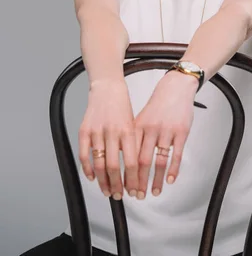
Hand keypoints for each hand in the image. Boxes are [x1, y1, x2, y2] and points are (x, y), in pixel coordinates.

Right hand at [78, 78, 138, 199]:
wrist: (107, 87)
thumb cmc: (122, 107)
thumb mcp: (133, 124)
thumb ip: (132, 146)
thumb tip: (133, 171)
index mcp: (128, 131)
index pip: (132, 163)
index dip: (133, 181)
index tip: (134, 192)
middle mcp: (112, 132)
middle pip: (115, 167)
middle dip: (117, 186)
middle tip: (118, 196)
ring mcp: (97, 131)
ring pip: (99, 164)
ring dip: (103, 181)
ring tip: (107, 191)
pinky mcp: (84, 130)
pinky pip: (84, 155)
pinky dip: (87, 169)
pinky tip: (92, 178)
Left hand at [134, 71, 197, 198]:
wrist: (176, 87)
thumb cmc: (158, 104)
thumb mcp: (142, 118)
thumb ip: (135, 137)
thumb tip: (127, 159)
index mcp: (138, 126)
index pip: (128, 155)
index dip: (126, 174)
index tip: (125, 187)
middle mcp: (151, 129)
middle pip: (142, 162)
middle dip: (139, 182)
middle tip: (137, 195)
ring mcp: (167, 131)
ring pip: (159, 161)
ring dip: (155, 180)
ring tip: (154, 192)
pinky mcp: (181, 132)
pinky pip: (176, 155)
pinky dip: (173, 169)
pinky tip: (170, 180)